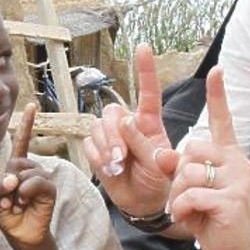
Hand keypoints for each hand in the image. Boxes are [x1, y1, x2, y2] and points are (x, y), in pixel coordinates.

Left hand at [0, 104, 55, 248]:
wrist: (19, 233)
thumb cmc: (5, 214)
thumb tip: (12, 182)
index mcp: (17, 166)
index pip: (22, 141)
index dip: (28, 124)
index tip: (32, 104)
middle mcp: (31, 168)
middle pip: (14, 164)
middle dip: (3, 184)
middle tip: (4, 201)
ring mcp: (42, 177)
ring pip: (23, 173)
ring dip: (13, 192)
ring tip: (13, 205)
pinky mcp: (49, 188)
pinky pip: (36, 182)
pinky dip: (25, 192)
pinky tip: (22, 203)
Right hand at [84, 45, 175, 215]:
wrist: (143, 202)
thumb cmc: (158, 180)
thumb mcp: (160, 164)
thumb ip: (145, 143)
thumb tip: (127, 121)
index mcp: (150, 122)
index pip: (148, 92)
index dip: (145, 69)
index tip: (143, 47)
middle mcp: (128, 124)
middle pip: (112, 113)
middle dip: (114, 135)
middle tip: (121, 158)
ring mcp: (111, 137)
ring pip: (97, 128)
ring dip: (106, 148)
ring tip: (117, 167)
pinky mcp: (97, 150)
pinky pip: (89, 145)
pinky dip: (98, 158)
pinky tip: (109, 169)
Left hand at [167, 67, 249, 249]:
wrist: (234, 249)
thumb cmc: (211, 215)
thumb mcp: (189, 188)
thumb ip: (176, 168)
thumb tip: (161, 153)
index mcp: (226, 154)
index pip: (222, 120)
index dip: (218, 96)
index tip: (217, 70)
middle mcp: (236, 161)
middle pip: (190, 150)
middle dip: (176, 175)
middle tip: (184, 196)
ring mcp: (238, 180)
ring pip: (188, 172)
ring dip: (178, 195)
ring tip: (188, 209)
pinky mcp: (232, 199)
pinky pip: (192, 194)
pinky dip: (183, 208)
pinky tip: (192, 218)